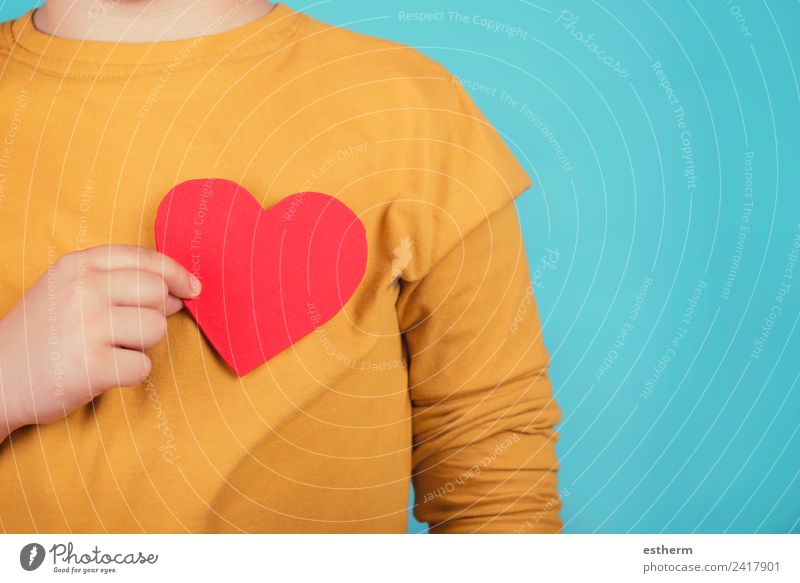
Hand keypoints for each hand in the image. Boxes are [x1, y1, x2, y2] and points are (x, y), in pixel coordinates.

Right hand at [0, 245, 199, 439]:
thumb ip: (119, 281)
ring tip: (109, 349)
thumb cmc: (43, 334)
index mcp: (78, 265)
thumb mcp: (68, 290)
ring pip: (156, 329)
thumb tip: (181, 291)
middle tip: (132, 329)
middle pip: (158, 292)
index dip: (177, 273)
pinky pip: (143, 366)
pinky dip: (130, 373)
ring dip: (142, 345)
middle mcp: (82, 290)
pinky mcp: (90, 366)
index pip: (146, 259)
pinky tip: (103, 371)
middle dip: (156, 313)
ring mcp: (85, 327)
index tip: (192, 287)